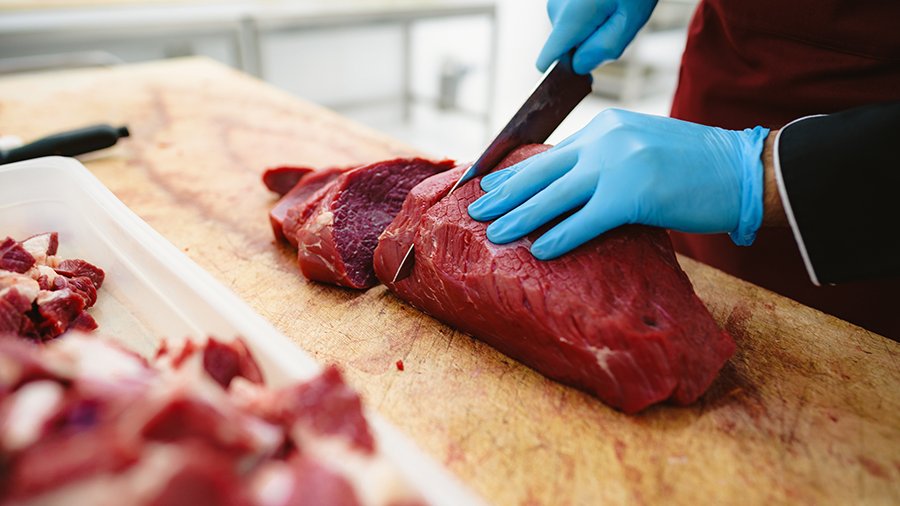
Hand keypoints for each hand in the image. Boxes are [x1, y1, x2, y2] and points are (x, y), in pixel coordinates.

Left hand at [467, 109, 769, 259]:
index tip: (490, 183)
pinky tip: (537, 249)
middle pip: (541, 170)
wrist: (746, 170)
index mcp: (606, 128)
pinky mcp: (631, 194)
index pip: (551, 153)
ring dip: (519, 216)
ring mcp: (617, 165)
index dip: (517, 172)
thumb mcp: (643, 149)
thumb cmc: (699, 169)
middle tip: (474, 206)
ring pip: (553, 195)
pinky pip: (584, 220)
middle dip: (504, 191)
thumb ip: (608, 161)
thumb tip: (574, 189)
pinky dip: (559, 236)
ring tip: (492, 232)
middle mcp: (605, 140)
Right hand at [537, 0, 658, 73]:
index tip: (584, 76)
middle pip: (562, 49)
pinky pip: (572, 19)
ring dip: (590, 32)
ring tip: (613, 10)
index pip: (546, 62)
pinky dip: (589, 18)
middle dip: (587, 48)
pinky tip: (606, 4)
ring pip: (569, 34)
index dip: (563, 74)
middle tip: (614, 27)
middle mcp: (555, 9)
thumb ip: (602, 50)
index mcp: (568, 19)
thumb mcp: (628, 22)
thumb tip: (579, 67)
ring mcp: (557, 0)